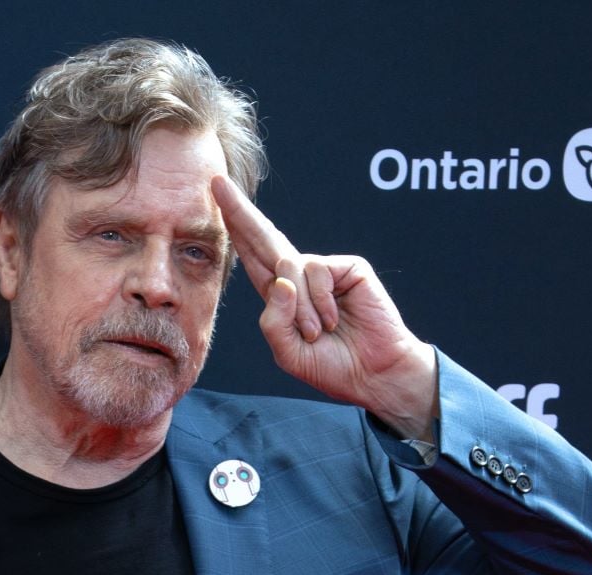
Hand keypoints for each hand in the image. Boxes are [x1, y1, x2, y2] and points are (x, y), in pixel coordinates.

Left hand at [212, 176, 437, 440]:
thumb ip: (274, 322)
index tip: (217, 196)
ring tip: (318, 332)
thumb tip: (281, 281)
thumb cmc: (331, 366)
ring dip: (300, 308)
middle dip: (239, 212)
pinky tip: (334, 320)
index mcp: (280, 294)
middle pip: (263, 238)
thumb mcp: (288, 352)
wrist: (374, 374)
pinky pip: (315, 271)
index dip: (235, 227)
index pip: (251, 255)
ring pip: (288, 268)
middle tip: (217, 183)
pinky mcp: (347, 267)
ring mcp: (323, 270)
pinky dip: (320, 301)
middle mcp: (299, 277)